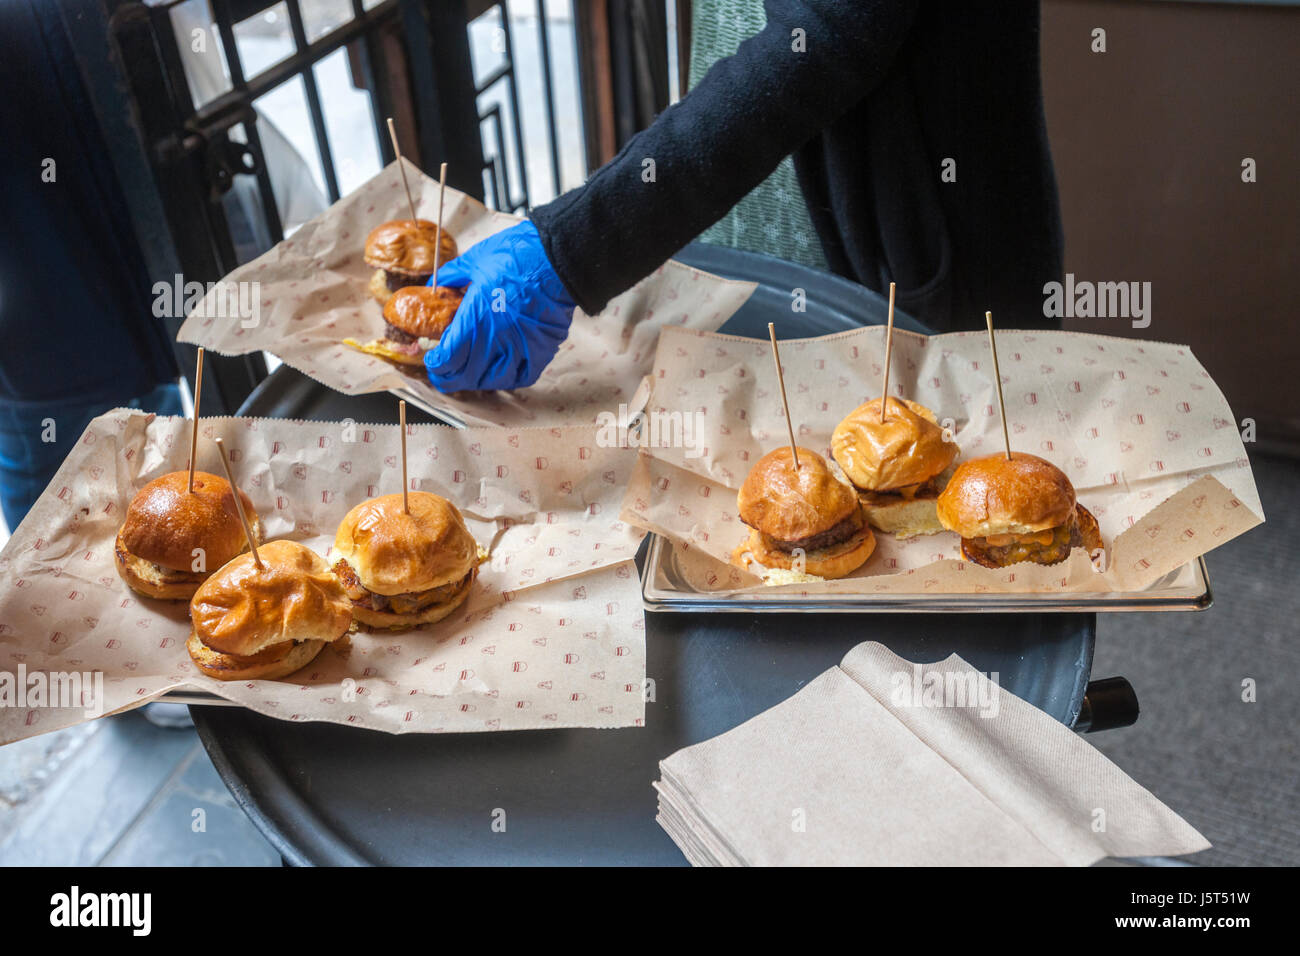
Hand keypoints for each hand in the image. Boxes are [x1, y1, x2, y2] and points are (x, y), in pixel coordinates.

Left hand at [423, 221, 575, 391]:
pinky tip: (502, 371)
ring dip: (477, 381)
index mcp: (475, 319)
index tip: (433, 361)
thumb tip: (437, 283)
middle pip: (466, 376)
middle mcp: (495, 340)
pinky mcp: (541, 350)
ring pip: (492, 381)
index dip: (436, 365)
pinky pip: (522, 377)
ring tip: (471, 373)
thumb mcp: (475, 260)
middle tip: (444, 373)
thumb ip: (453, 276)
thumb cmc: (516, 256)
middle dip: (450, 378)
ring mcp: (519, 348)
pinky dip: (509, 379)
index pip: (448, 359)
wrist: (555, 258)